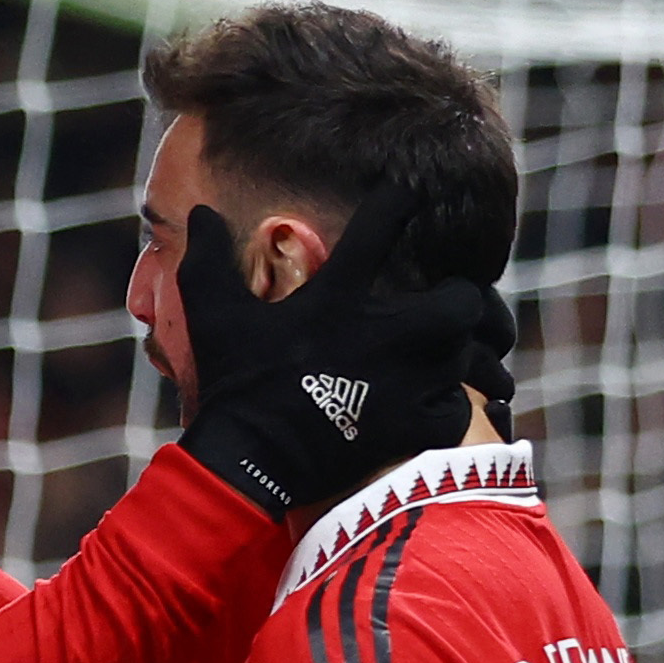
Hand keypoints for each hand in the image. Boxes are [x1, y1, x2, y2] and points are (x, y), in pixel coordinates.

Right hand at [171, 182, 516, 516]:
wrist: (249, 462)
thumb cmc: (234, 383)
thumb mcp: (213, 314)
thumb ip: (209, 258)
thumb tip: (200, 212)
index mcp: (338, 298)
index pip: (381, 226)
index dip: (397, 203)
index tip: (402, 200)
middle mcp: (384, 334)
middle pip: (460, 300)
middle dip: (458, 297)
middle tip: (438, 304)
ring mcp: (405, 384)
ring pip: (463, 355)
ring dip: (451, 352)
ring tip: (431, 355)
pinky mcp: (413, 428)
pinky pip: (456, 409)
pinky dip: (446, 406)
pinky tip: (426, 403)